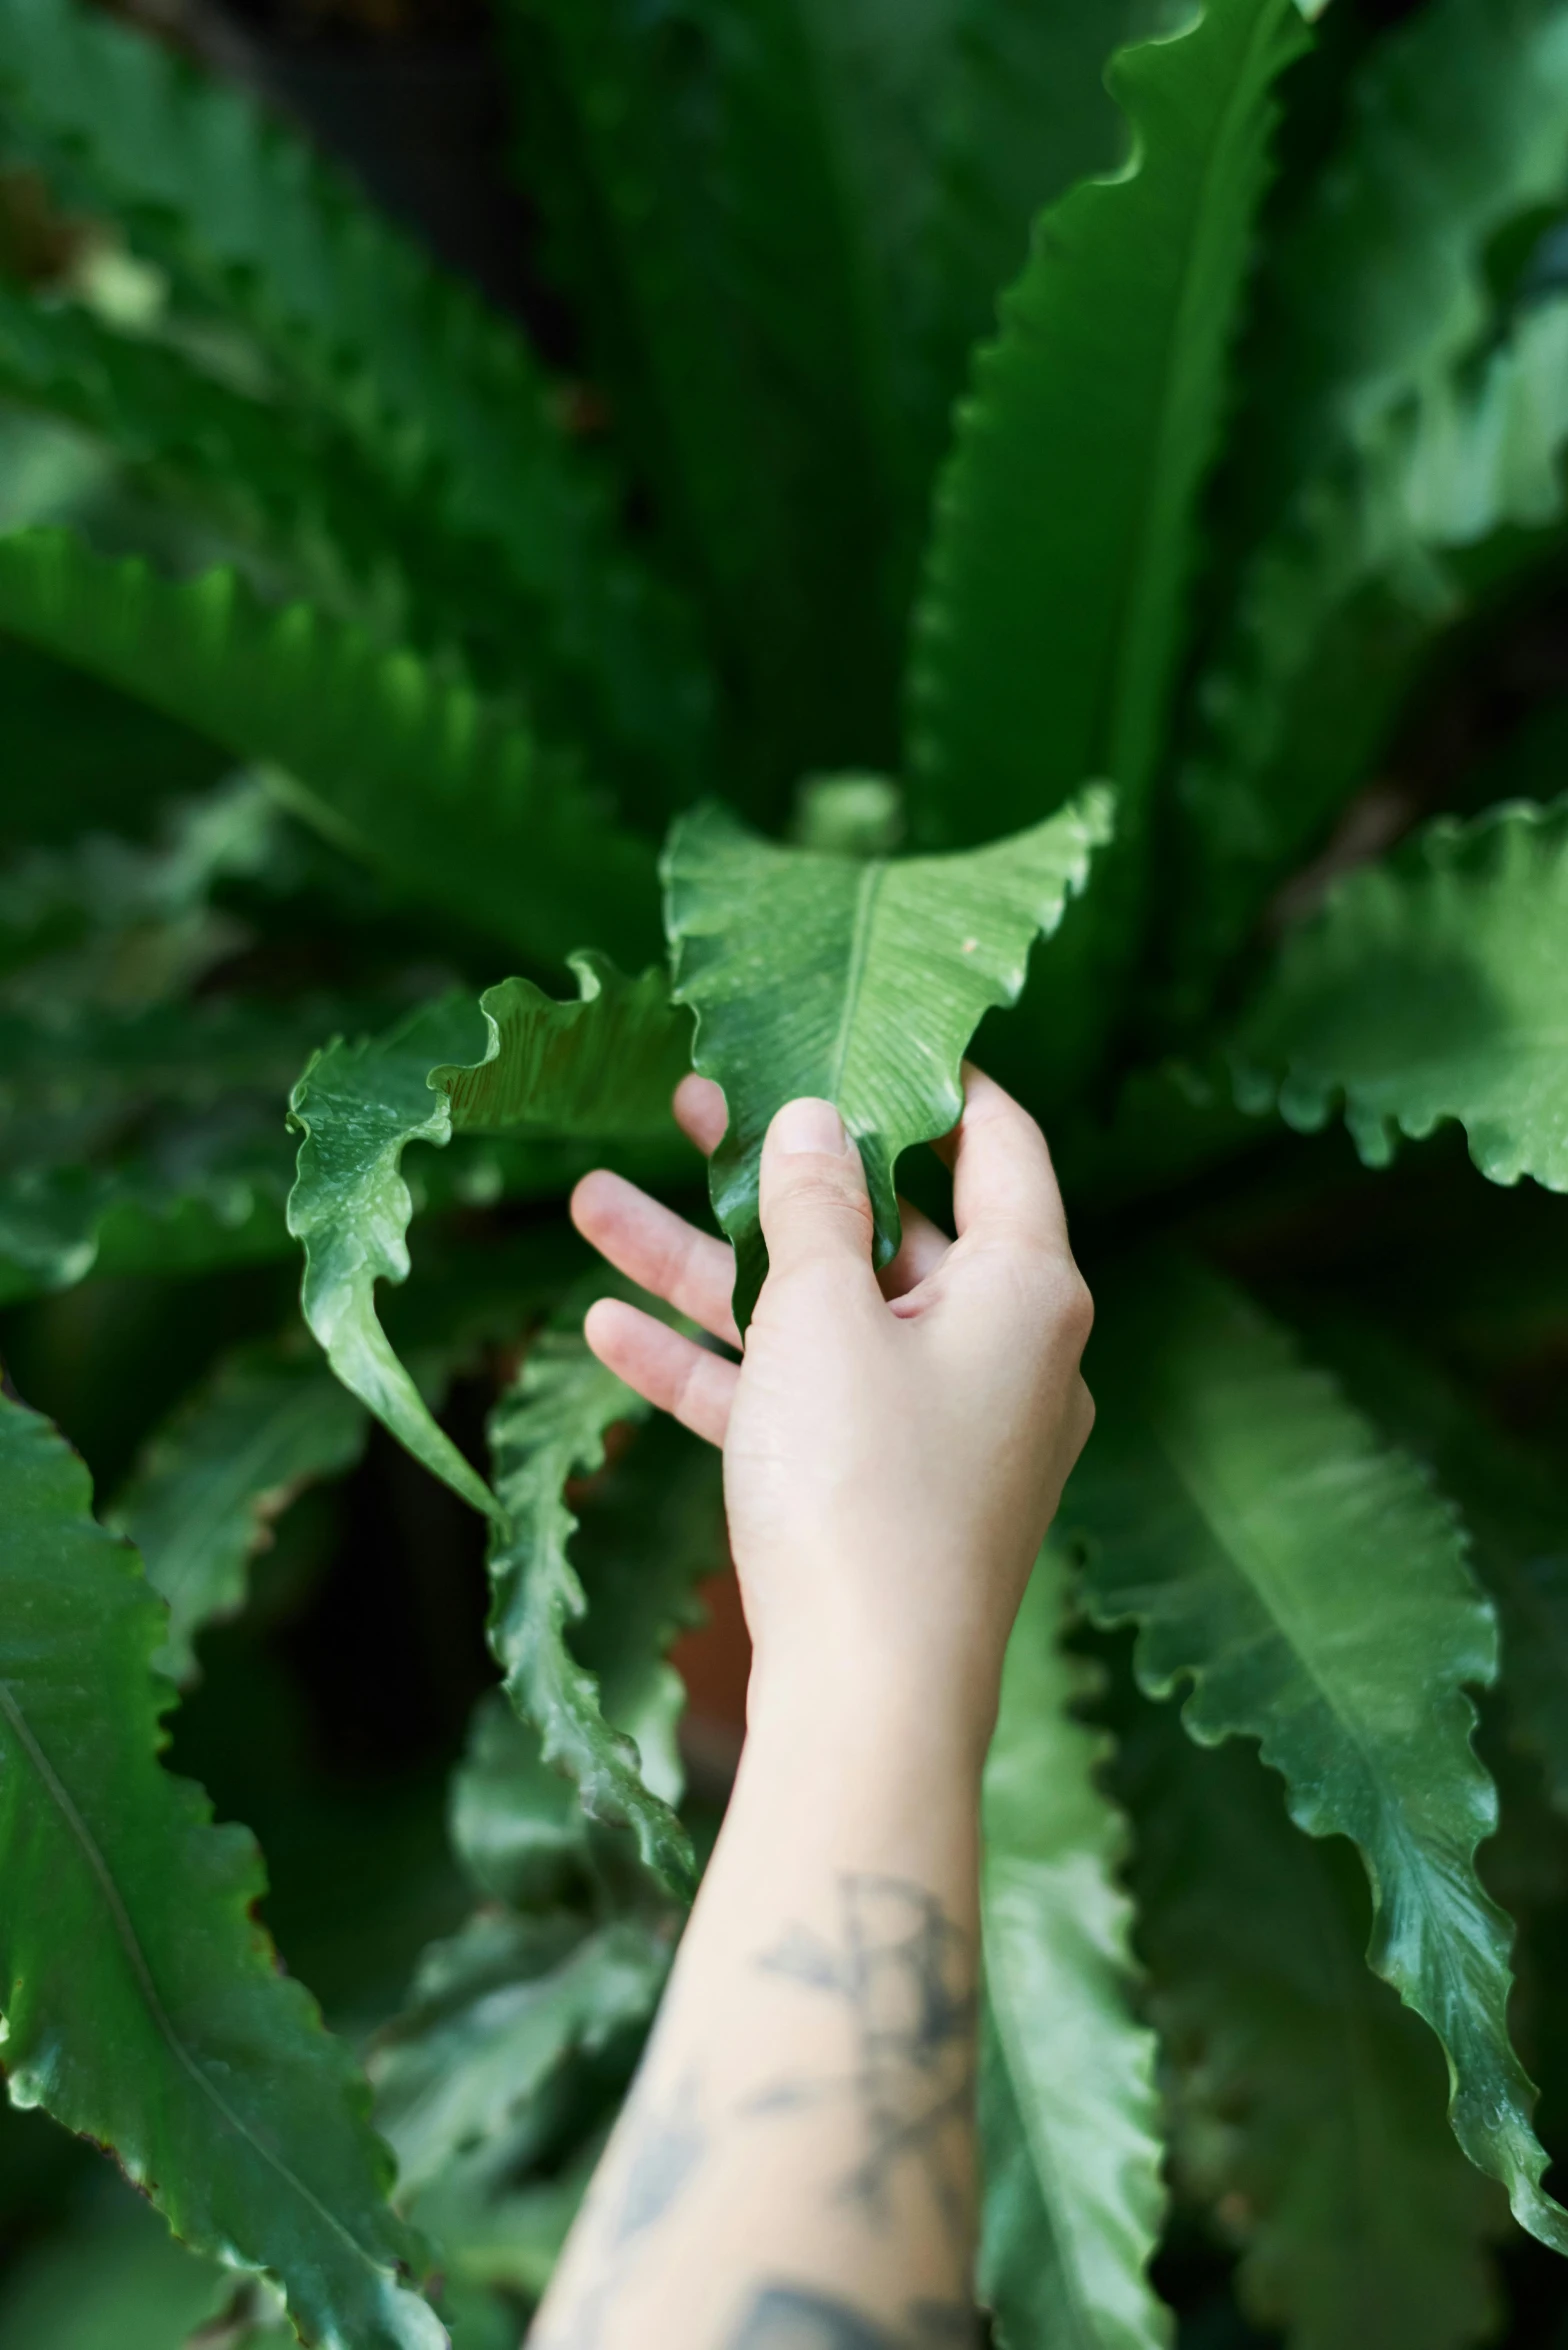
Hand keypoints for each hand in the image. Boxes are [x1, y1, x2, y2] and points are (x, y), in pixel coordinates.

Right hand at [570, 1066, 1094, 1764]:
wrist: (868, 1700)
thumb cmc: (865, 1488)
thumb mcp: (824, 1316)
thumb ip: (811, 1207)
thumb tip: (814, 1118)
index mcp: (1025, 1288)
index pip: (997, 1143)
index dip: (929, 1077)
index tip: (859, 1026)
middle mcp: (1002, 1348)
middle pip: (884, 1228)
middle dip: (771, 1174)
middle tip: (690, 1103)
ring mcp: (942, 1426)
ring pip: (820, 1317)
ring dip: (709, 1268)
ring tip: (594, 1202)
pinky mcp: (884, 1491)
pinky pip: (800, 1402)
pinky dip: (719, 1367)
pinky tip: (606, 1330)